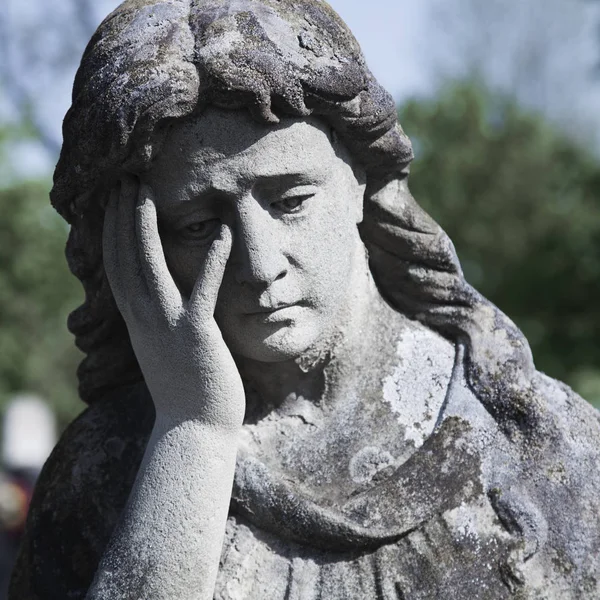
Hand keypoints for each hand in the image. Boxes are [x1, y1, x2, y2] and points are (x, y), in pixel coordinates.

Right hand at [102, 176, 244, 428]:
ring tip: (145, 189)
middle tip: (123, 178)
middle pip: (125, 258)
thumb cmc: (184, 389)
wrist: (194, 430)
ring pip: (149, 267)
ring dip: (144, 226)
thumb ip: (158, 319)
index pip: (117, 266)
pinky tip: (221, 231)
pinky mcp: (197, 336)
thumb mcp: (162, 348)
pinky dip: (211, 260)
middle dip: (120, 216)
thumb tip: (156, 297)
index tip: (114, 198)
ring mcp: (168, 326)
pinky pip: (202, 291)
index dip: (112, 229)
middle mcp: (144, 319)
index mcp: (137, 321)